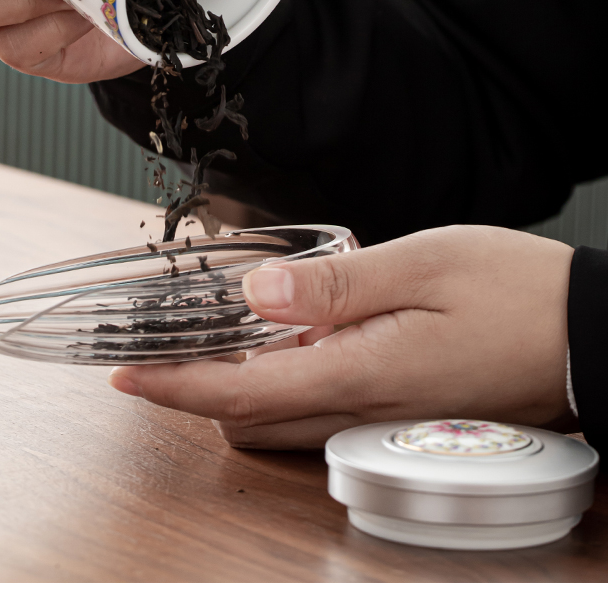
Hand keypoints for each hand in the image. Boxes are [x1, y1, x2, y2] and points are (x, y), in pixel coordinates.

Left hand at [108, 225, 574, 447]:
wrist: (588, 336)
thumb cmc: (515, 293)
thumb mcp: (421, 266)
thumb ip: (334, 286)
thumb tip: (256, 296)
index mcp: (359, 373)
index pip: (240, 393)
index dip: (175, 387)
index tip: (125, 377)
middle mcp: (362, 409)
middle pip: (251, 420)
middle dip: (196, 390)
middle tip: (166, 342)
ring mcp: (383, 417)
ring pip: (283, 421)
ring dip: (238, 388)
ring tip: (217, 333)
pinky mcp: (401, 410)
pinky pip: (320, 410)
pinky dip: (284, 382)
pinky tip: (292, 333)